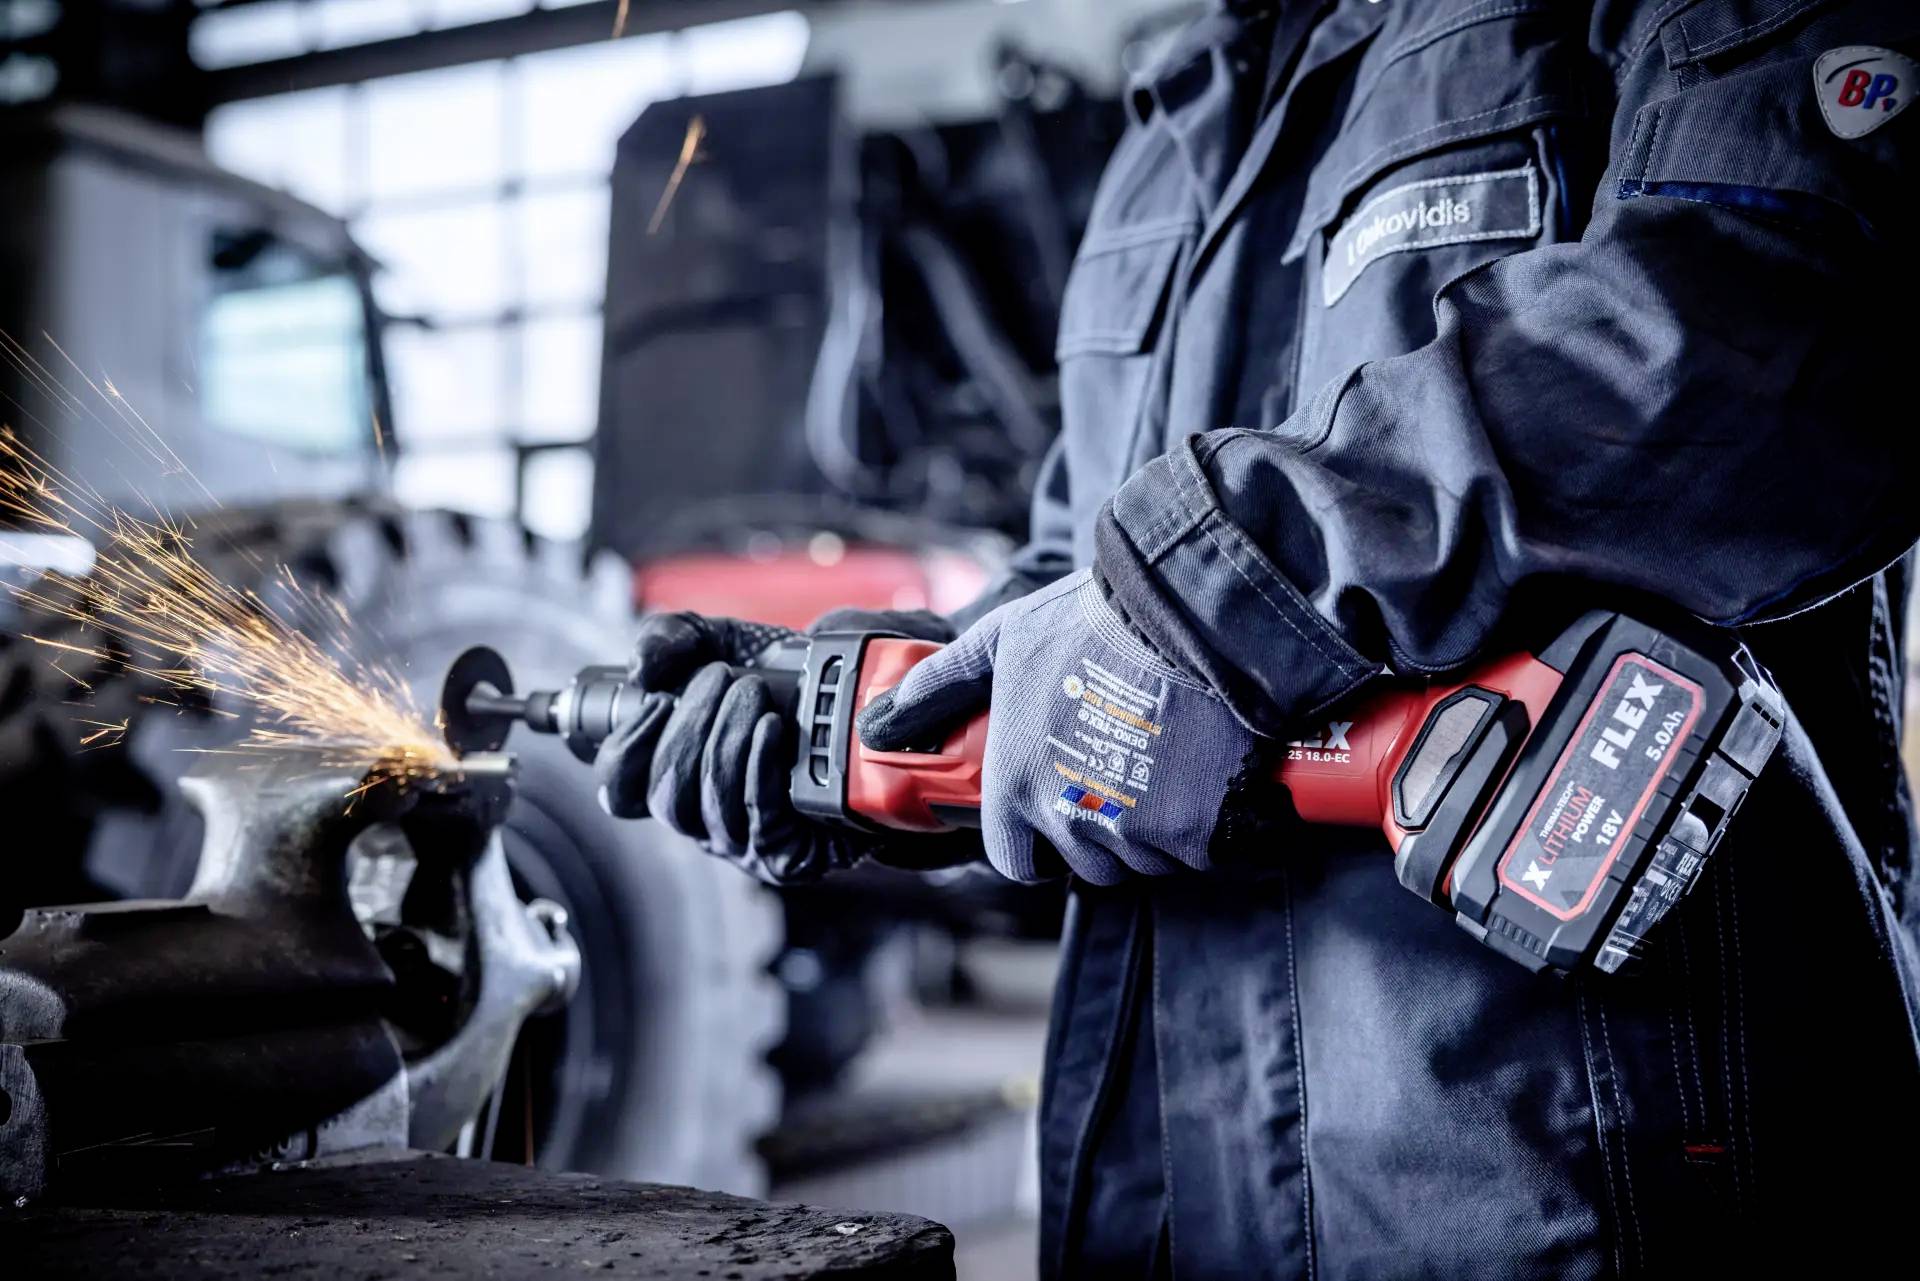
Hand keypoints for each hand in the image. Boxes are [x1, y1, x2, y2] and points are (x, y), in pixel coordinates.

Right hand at [594, 608, 955, 884]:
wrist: (863, 705)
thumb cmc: (783, 680)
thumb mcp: (722, 642)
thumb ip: (673, 639)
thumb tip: (642, 666)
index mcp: (674, 773)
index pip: (620, 788)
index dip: (625, 749)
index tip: (653, 699)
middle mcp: (701, 814)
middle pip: (663, 796)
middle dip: (687, 730)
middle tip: (720, 678)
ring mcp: (743, 841)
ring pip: (707, 808)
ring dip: (724, 742)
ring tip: (751, 694)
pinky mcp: (788, 854)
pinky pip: (757, 820)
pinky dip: (758, 768)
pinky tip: (771, 730)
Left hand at [855, 570, 1288, 883]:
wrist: (1186, 613)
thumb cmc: (1089, 624)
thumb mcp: (995, 643)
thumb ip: (935, 690)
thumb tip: (878, 724)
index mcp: (1016, 787)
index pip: (1015, 859)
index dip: (1036, 839)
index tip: (1056, 809)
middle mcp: (1070, 819)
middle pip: (1085, 862)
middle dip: (1101, 829)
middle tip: (1118, 771)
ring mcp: (1136, 832)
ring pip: (1144, 859)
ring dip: (1153, 829)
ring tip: (1162, 764)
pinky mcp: (1196, 834)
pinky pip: (1197, 853)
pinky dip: (1203, 826)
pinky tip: (1201, 773)